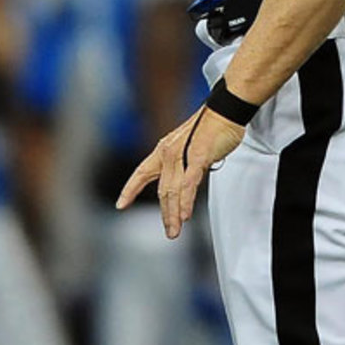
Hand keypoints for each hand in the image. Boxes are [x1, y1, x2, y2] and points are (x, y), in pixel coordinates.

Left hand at [116, 106, 245, 238]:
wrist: (224, 111)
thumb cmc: (209, 128)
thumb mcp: (188, 148)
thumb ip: (184, 166)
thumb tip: (184, 185)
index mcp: (163, 150)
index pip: (142, 173)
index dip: (130, 190)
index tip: (120, 205)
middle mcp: (168, 153)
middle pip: (162, 190)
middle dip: (165, 214)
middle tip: (169, 232)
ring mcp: (182, 155)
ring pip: (173, 191)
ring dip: (174, 214)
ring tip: (175, 231)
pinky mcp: (198, 157)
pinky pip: (188, 184)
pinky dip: (185, 201)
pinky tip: (185, 215)